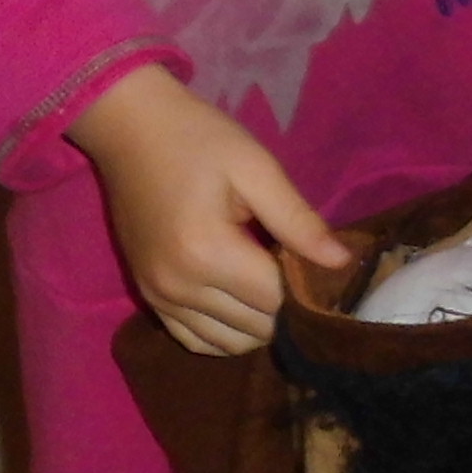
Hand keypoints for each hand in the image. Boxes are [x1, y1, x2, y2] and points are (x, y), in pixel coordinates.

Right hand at [71, 63, 349, 355]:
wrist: (128, 128)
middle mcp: (179, 286)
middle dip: (286, 305)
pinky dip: (226, 333)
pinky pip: (196, 341)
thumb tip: (343, 263)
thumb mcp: (255, 166)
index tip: (320, 261)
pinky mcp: (149, 298)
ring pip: (230, 343)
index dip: (306, 285)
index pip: (277, 299)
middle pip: (257, 327)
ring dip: (260, 323)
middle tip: (297, 266)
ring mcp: (160, 297)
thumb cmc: (198, 138)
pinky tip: (241, 301)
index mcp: (208, 252)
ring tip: (270, 281)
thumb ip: (298, 219)